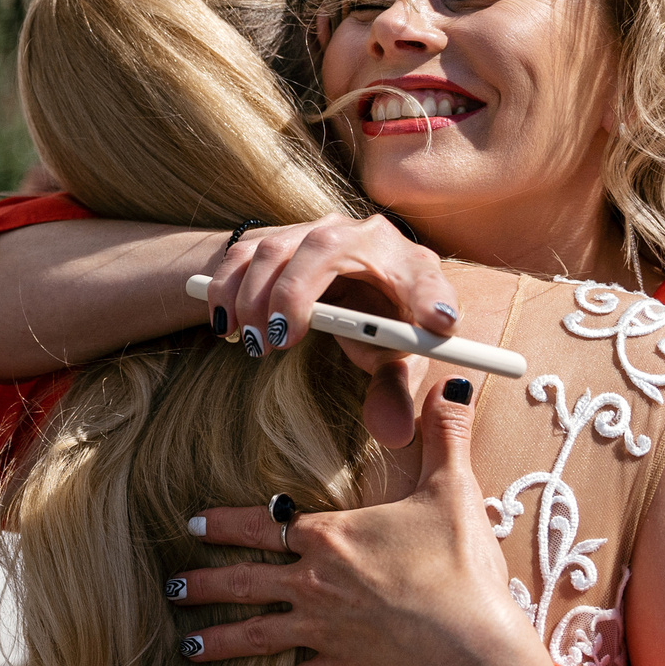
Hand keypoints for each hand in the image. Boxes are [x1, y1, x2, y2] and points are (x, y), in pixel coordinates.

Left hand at [172, 376, 551, 665]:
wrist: (472, 647)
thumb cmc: (460, 567)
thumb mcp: (453, 490)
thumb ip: (443, 434)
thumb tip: (451, 383)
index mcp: (331, 537)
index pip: (263, 524)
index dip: (225, 523)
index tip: (193, 524)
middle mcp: (315, 584)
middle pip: (247, 581)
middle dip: (206, 583)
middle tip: (172, 587)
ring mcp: (325, 630)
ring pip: (258, 635)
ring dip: (219, 639)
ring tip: (186, 646)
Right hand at [210, 213, 460, 446]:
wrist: (344, 282)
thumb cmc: (378, 322)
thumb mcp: (391, 358)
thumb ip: (393, 392)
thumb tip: (394, 435)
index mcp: (409, 266)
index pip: (425, 277)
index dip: (432, 298)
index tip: (439, 326)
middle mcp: (365, 237)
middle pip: (324, 248)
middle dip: (294, 295)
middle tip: (280, 344)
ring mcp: (317, 230)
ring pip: (275, 250)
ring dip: (255, 299)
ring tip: (256, 347)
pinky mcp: (280, 235)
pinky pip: (242, 254)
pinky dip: (225, 290)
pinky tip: (227, 328)